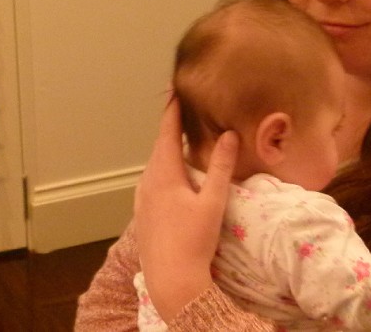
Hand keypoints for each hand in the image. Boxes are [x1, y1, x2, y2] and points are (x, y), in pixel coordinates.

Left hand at [135, 98, 238, 320]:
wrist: (171, 281)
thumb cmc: (194, 240)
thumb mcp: (213, 201)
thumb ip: (220, 166)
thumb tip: (228, 134)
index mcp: (162, 174)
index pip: (166, 132)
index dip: (171, 110)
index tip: (175, 89)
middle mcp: (147, 182)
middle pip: (159, 147)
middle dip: (171, 127)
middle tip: (183, 107)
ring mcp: (142, 199)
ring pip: (156, 165)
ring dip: (168, 149)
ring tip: (182, 136)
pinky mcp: (144, 214)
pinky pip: (153, 180)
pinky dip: (165, 167)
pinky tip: (175, 174)